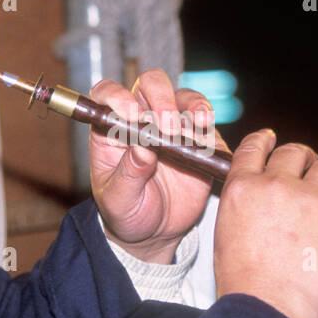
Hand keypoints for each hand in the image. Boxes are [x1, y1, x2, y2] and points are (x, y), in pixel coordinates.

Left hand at [89, 70, 225, 263]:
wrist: (156, 232)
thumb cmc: (127, 212)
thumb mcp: (118, 201)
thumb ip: (127, 175)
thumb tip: (142, 150)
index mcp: (112, 128)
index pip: (107, 94)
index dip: (117, 95)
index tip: (130, 113)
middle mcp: (142, 119)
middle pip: (150, 84)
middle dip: (161, 96)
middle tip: (168, 125)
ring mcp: (173, 126)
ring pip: (184, 96)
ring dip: (192, 105)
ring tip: (199, 125)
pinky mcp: (198, 139)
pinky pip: (207, 122)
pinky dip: (210, 125)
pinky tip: (209, 138)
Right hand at [213, 130, 317, 317]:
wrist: (270, 305)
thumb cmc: (246, 282)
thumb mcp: (226, 234)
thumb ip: (244, 208)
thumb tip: (259, 205)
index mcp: (243, 189)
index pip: (254, 147)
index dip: (265, 140)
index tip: (271, 139)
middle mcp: (276, 186)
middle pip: (294, 153)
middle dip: (303, 155)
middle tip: (309, 162)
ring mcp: (310, 199)